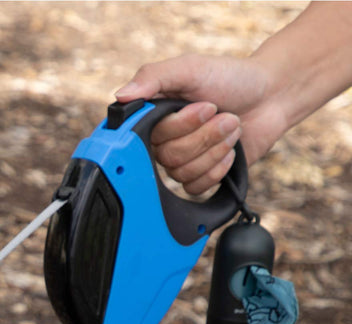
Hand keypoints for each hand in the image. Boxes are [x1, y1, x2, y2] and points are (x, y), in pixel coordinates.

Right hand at [115, 54, 283, 194]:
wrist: (271, 96)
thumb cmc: (231, 78)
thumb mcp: (189, 68)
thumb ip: (152, 77)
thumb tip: (120, 97)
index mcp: (155, 117)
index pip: (149, 138)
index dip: (180, 127)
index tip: (205, 107)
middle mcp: (163, 141)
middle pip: (169, 158)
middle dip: (205, 136)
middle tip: (226, 115)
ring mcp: (181, 161)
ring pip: (182, 174)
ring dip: (215, 150)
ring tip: (232, 127)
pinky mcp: (198, 177)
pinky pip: (195, 188)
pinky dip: (217, 170)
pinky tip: (230, 152)